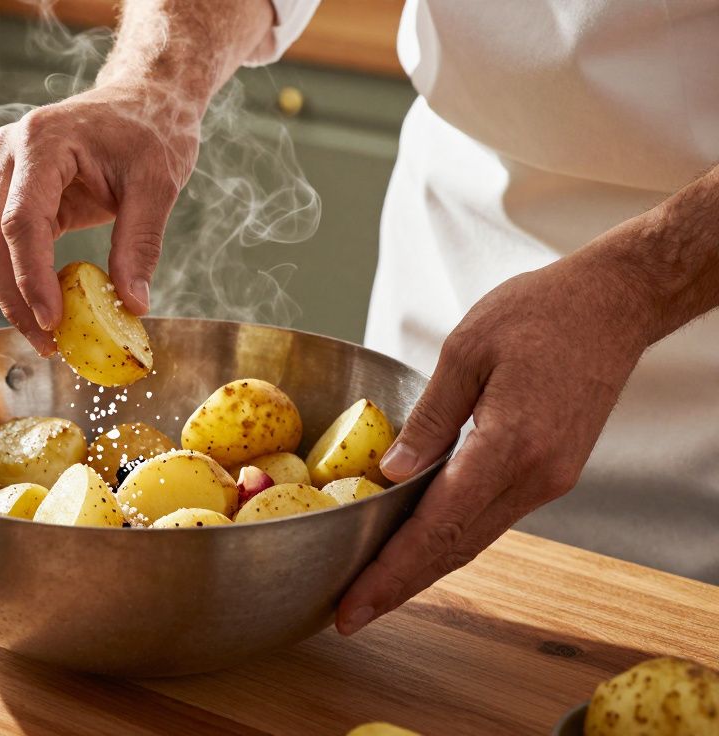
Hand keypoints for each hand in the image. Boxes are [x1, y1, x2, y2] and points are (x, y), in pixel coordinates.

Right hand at [0, 83, 200, 354]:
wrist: (145, 97)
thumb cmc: (153, 128)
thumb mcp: (158, 184)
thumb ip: (140, 243)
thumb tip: (131, 304)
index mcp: (41, 141)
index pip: (21, 221)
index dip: (31, 278)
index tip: (52, 322)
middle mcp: (10, 153)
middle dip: (14, 298)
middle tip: (47, 344)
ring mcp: (6, 171)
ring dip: (11, 295)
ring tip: (48, 335)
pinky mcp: (14, 191)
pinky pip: (4, 243)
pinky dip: (21, 278)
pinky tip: (49, 307)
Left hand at [335, 247, 656, 634]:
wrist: (614, 303)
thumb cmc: (541, 312)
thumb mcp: (467, 350)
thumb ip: (429, 419)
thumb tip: (390, 475)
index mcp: (511, 445)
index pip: (439, 526)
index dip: (391, 570)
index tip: (355, 603)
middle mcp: (536, 475)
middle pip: (456, 547)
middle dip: (400, 585)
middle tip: (350, 615)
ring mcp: (549, 479)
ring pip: (475, 538)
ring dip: (424, 567)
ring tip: (373, 589)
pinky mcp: (551, 472)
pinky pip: (491, 516)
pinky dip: (450, 537)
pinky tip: (416, 545)